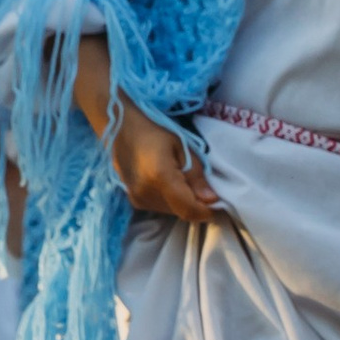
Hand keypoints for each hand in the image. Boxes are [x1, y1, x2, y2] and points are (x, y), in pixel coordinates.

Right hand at [109, 97, 224, 222]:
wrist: (120, 127)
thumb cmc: (154, 131)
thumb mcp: (182, 147)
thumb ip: (196, 176)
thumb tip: (212, 200)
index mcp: (161, 177)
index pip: (189, 209)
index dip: (207, 211)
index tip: (219, 202)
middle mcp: (146, 194)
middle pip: (181, 212)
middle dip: (197, 205)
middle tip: (203, 187)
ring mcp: (137, 199)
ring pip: (172, 212)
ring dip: (183, 203)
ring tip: (185, 182)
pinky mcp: (134, 201)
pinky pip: (160, 208)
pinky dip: (171, 201)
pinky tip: (171, 184)